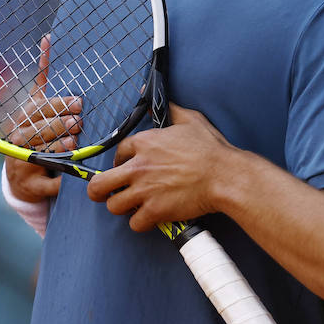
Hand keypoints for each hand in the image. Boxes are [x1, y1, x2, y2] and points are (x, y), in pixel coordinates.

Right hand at [4, 34, 80, 203]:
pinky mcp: (30, 185)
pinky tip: (71, 176)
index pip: (40, 108)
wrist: (23, 175)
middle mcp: (20, 138)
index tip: (79, 102)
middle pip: (38, 130)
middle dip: (59, 125)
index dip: (59, 105)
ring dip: (58, 149)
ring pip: (41, 153)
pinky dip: (58, 180)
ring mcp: (22, 162)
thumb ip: (45, 74)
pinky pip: (47, 182)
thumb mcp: (40, 104)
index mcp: (26, 117)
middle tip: (78, 121)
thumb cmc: (38, 131)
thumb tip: (49, 38)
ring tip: (74, 144)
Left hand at [86, 104, 237, 229]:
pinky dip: (142, 223)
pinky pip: (134, 223)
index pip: (117, 152)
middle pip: (99, 185)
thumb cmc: (211, 149)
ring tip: (133, 206)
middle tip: (107, 194)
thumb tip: (155, 99)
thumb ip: (170, 110)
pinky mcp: (155, 210)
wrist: (225, 176)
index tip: (126, 167)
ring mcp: (144, 191)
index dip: (120, 161)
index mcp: (144, 143)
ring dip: (123, 207)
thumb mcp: (191, 120)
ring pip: (113, 206)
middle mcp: (138, 167)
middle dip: (99, 191)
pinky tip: (150, 218)